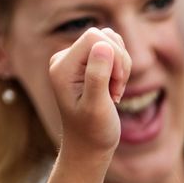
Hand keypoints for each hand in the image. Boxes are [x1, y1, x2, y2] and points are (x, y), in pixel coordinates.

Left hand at [46, 27, 131, 157]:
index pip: (95, 38)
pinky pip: (111, 49)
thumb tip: (102, 45)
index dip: (114, 57)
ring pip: (110, 40)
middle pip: (104, 36)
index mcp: (62, 67)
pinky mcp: (85, 62)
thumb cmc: (92, 132)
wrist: (87, 146)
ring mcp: (74, 59)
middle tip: (116, 90)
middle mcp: (64, 59)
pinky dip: (120, 66)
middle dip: (119, 62)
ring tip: (114, 90)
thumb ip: (97, 76)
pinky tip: (113, 87)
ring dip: (121, 65)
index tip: (116, 85)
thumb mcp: (96, 107)